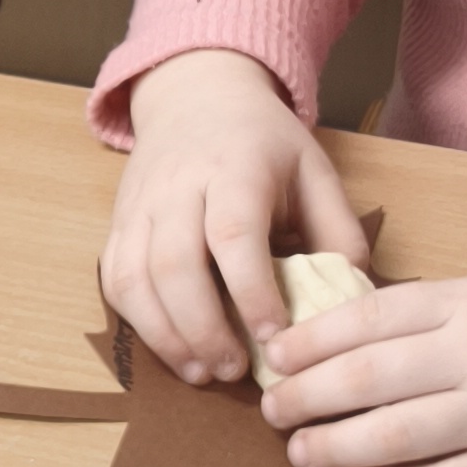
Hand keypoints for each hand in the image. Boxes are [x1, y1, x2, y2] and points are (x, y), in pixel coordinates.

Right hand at [102, 51, 372, 383]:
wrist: (197, 92)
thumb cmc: (264, 143)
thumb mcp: (315, 171)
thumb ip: (338, 230)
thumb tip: (351, 296)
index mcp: (235, 168)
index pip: (233, 235)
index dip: (252, 293)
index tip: (275, 339)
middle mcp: (178, 185)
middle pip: (174, 263)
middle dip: (201, 327)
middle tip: (233, 371)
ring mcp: (140, 204)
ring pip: (134, 276)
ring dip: (164, 334)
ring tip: (200, 373)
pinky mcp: (119, 223)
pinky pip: (114, 278)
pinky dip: (138, 321)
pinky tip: (171, 348)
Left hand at [260, 267, 466, 466]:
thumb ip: (435, 308)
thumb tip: (351, 330)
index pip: (367, 318)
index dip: (308, 341)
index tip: (274, 358)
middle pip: (366, 379)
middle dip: (304, 398)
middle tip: (270, 411)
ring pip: (394, 436)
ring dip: (335, 449)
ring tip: (300, 454)